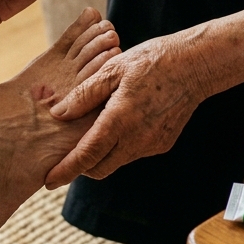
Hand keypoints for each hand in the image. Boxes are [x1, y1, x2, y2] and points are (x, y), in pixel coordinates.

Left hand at [43, 33, 211, 186]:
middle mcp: (136, 140)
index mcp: (119, 121)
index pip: (86, 156)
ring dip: (101, 154)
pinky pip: (134, 152)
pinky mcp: (162, 144)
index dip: (65, 171)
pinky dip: (120, 145)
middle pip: (99, 168)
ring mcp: (151, 145)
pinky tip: (120, 123)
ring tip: (93, 130)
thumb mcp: (111, 70)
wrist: (195, 65)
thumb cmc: (150, 62)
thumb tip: (58, 114)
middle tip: (66, 155)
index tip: (48, 181)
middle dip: (80, 167)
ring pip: (117, 161)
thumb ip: (83, 95)